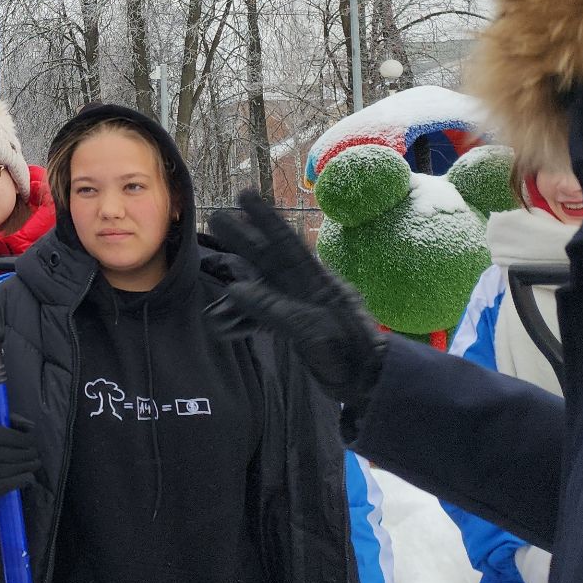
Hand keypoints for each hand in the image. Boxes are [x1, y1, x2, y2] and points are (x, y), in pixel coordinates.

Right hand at [0, 415, 38, 496]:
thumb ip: (13, 421)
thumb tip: (31, 427)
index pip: (14, 438)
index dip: (28, 440)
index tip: (31, 441)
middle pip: (15, 455)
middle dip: (30, 454)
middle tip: (35, 454)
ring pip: (13, 469)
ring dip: (28, 467)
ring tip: (34, 464)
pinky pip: (7, 485)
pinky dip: (22, 481)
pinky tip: (29, 477)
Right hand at [206, 192, 388, 409]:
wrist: (369, 385)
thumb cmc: (348, 357)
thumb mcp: (313, 331)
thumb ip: (276, 309)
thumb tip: (236, 290)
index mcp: (318, 283)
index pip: (287, 245)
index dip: (265, 221)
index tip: (245, 197)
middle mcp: (308, 289)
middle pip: (271, 258)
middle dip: (245, 238)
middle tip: (217, 217)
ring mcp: (302, 307)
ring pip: (265, 284)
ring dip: (240, 274)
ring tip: (213, 263)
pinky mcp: (297, 327)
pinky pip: (265, 312)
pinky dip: (245, 311)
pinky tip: (227, 311)